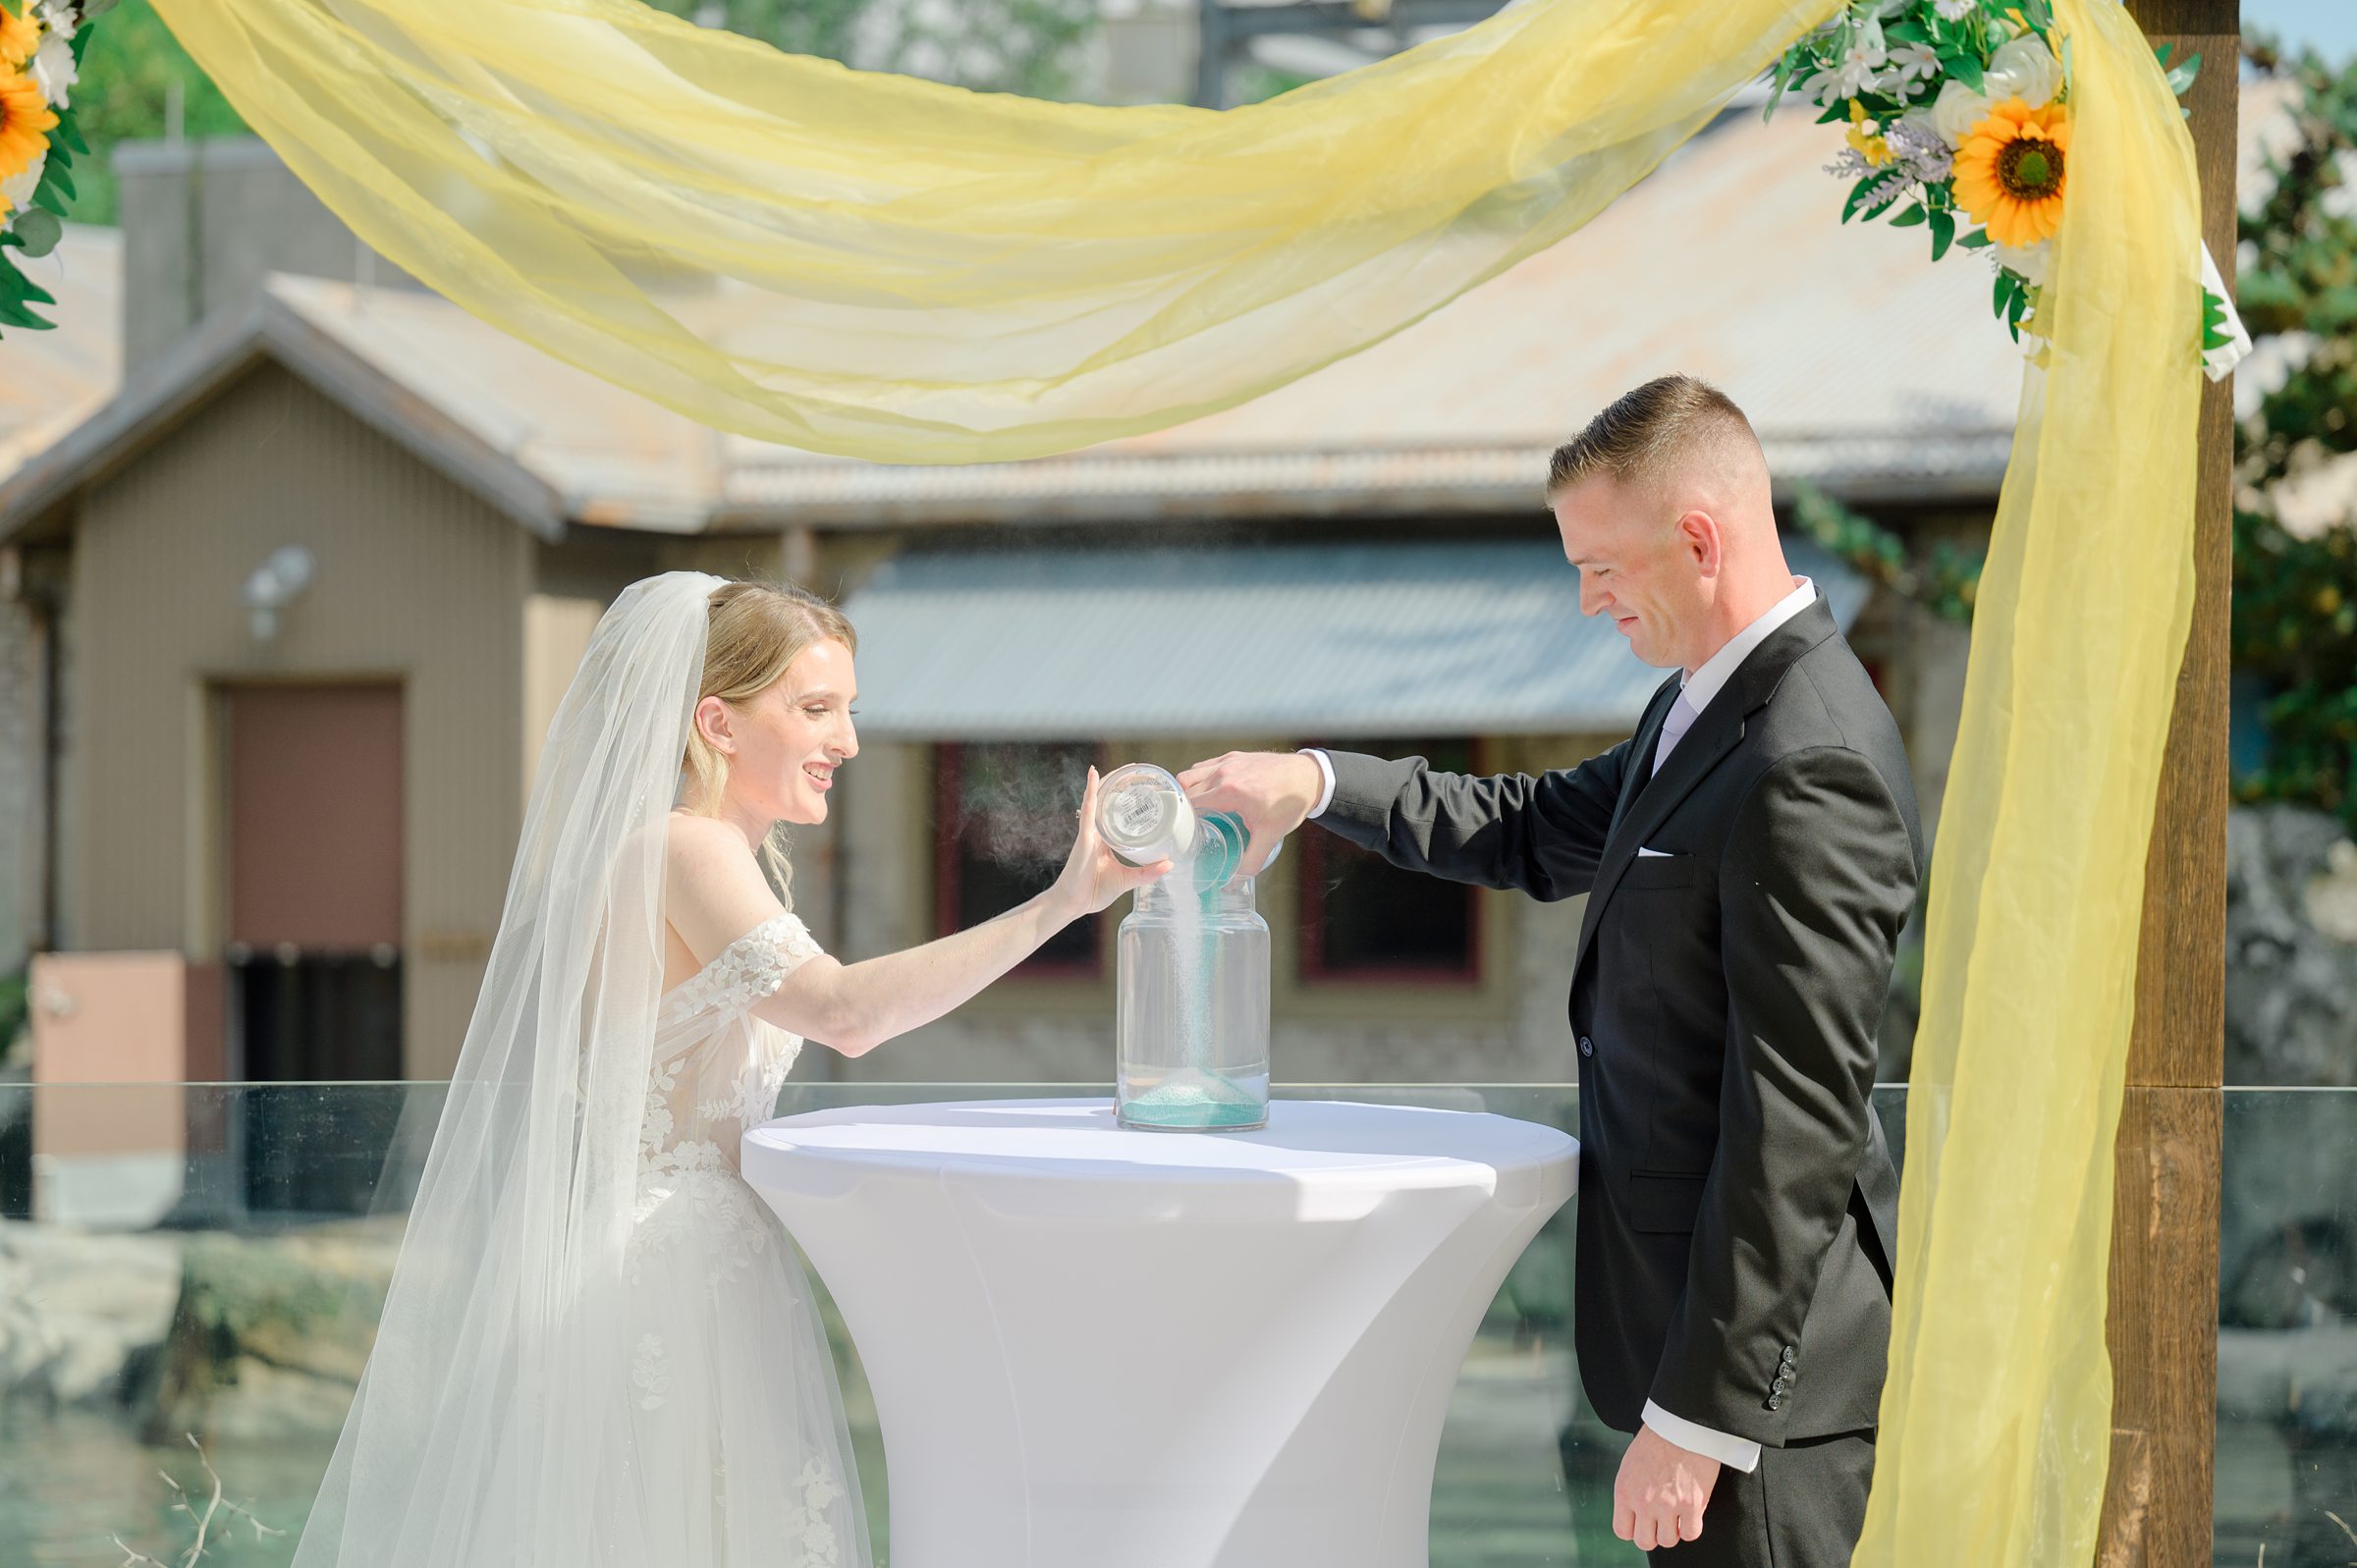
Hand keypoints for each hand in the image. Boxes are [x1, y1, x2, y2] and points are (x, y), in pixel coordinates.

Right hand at [1050, 767, 1171, 918]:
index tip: (1144, 788)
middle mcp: (1097, 832)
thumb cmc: (1093, 891)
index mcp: (1107, 840)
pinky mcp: (1084, 836)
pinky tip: (1094, 775)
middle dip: (1123, 785)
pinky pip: (1088, 810)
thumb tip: (1170, 864)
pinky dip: (1091, 792)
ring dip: (1110, 782)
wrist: (1072, 904)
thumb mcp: (1128, 879)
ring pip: (1099, 800)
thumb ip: (1147, 872)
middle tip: (1139, 772)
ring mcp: (1089, 832)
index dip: (1129, 800)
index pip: (1119, 814)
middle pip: (1109, 802)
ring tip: (1124, 768)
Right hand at [1174, 751, 1321, 874]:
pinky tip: (1209, 791)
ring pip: (1192, 773)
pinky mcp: (1233, 756)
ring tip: (1194, 808)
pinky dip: (1200, 778)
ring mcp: (1227, 761)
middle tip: (1185, 823)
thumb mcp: (1270, 835)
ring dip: (1188, 790)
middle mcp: (1223, 772)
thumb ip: (1251, 860)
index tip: (1181, 831)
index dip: (1181, 818)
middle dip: (1182, 806)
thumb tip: (1236, 880)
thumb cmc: (1290, 802)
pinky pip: (1205, 765)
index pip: (1189, 803)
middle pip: (1185, 787)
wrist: (1309, 777)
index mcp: (1228, 791)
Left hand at [1613, 1425, 1718, 1550]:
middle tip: (1663, 1520)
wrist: (1681, 1423)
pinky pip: (1690, 1533)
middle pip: (1645, 1541)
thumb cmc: (1657, 1440)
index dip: (1635, 1529)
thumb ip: (1631, 1492)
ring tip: (1678, 1513)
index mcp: (1624, 1491)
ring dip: (1674, 1530)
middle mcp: (1643, 1501)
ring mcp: (1667, 1504)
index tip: (1645, 1522)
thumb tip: (1637, 1515)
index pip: (1622, 1531)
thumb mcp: (1631, 1465)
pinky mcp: (1691, 1504)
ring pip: (1668, 1540)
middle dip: (1654, 1533)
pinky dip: (1692, 1527)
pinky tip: (1692, 1513)